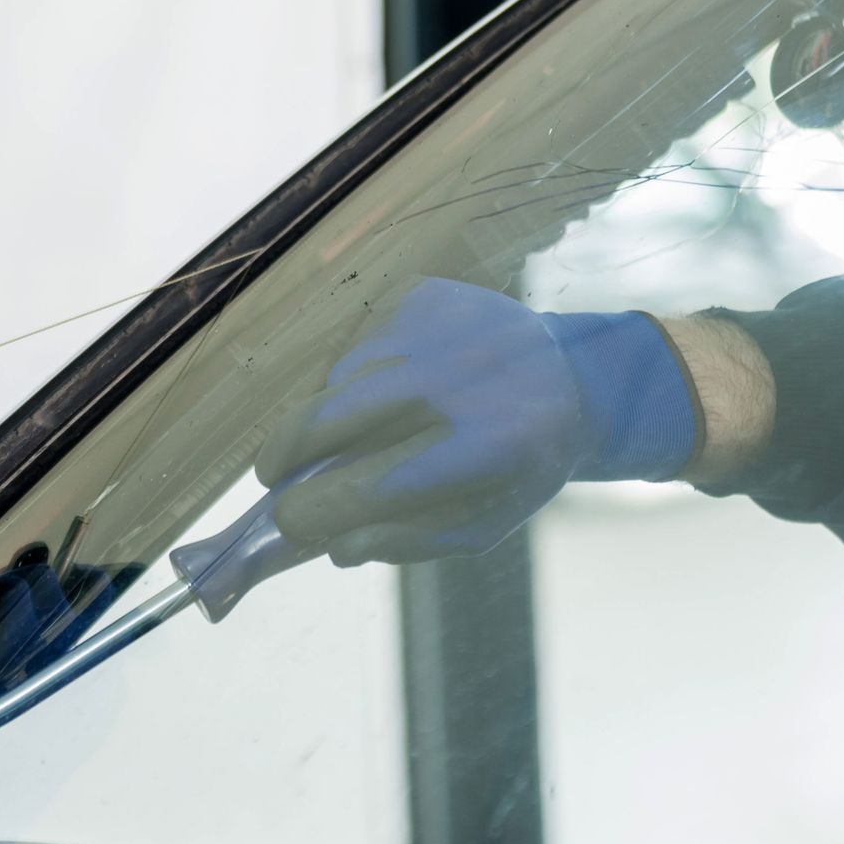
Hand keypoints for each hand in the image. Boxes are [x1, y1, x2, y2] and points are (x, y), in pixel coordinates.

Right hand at [255, 278, 697, 565]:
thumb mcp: (485, 521)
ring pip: (340, 378)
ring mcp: (439, 327)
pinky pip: (357, 343)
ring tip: (350, 427)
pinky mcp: (422, 294)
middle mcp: (463, 376)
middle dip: (287, 453)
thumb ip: (413, 541)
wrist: (573, 376)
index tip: (285, 522)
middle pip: (337, 416)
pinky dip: (354, 373)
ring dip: (325, 412)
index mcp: (491, 447)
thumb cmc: (517, 465)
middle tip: (270, 475)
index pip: (378, 484)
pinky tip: (385, 382)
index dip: (318, 508)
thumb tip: (337, 550)